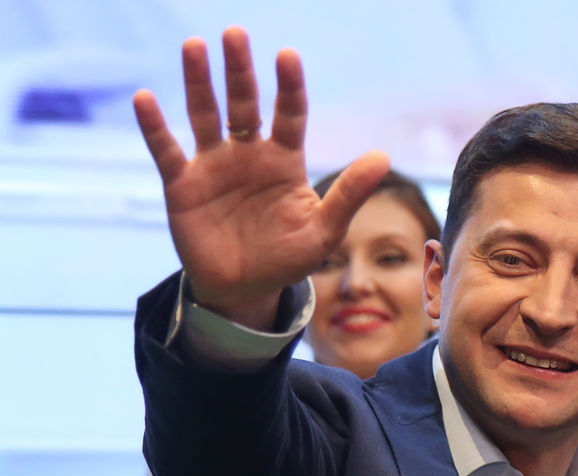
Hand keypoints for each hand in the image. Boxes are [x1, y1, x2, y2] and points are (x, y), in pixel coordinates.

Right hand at [133, 26, 389, 328]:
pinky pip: (166, 151)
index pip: (289, 114)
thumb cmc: (288, 258)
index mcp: (284, 160)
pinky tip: (145, 98)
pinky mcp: (183, 185)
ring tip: (194, 45)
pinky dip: (155, 126)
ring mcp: (214, 167)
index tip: (287, 56)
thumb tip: (383, 157)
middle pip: (244, 104)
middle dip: (240, 70)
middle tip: (235, 33)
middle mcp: (249, 154)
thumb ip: (348, 194)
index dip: (289, 87)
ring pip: (204, 115)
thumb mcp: (324, 230)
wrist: (245, 289)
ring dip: (198, 82)